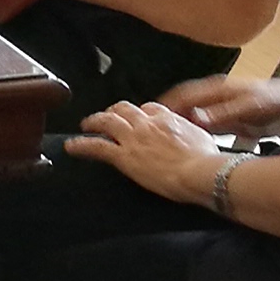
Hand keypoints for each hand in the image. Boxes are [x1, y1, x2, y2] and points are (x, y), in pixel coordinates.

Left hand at [65, 99, 230, 206]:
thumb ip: (193, 134)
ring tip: (85, 125)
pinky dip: (81, 144)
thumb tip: (195, 137)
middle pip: (125, 109)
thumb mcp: (204, 139)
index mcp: (168, 118)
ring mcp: (134, 138)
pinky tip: (71, 146)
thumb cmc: (208, 161)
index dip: (139, 113)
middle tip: (107, 116)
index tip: (136, 118)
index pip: (148, 108)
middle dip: (114, 111)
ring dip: (94, 121)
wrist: (201, 172)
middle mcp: (148, 123)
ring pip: (107, 121)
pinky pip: (96, 146)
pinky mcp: (124, 156)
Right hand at [160, 74, 279, 137]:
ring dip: (180, 127)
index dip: (164, 106)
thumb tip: (196, 118)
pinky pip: (206, 126)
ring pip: (193, 117)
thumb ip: (224, 113)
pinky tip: (190, 146)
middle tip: (150, 134)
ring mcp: (222, 109)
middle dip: (166, 118)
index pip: (182, 95)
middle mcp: (215, 97)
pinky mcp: (230, 120)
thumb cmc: (276, 101)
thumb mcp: (250, 107)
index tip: (148, 119)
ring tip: (164, 142)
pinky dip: (196, 134)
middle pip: (183, 106)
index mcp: (217, 89)